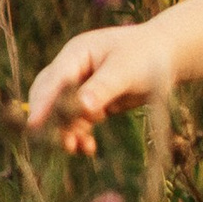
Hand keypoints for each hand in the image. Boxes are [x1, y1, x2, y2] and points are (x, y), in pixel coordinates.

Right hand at [25, 19, 175, 154]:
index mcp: (76, 53)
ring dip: (67, 131)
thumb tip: (83, 108)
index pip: (53, 80)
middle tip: (58, 142)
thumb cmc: (147, 55)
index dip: (43, 103)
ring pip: (63, 113)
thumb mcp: (126, 70)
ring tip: (75, 148)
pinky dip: (80, 134)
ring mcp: (82, 86)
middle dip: (51, 121)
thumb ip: (103, 87)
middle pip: (49, 97)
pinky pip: (79, 121)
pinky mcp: (93, 102)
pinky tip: (88, 147)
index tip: (34, 126)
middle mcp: (74, 69)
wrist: (169, 55)